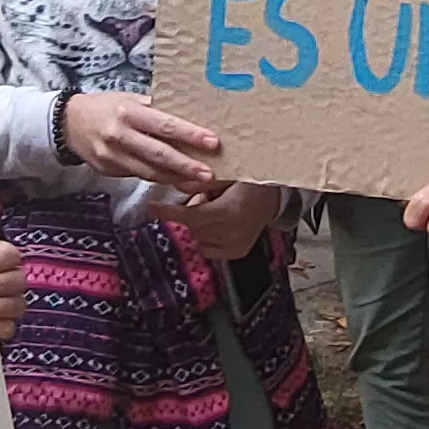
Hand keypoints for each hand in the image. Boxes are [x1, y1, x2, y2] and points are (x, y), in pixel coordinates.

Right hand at [62, 92, 221, 195]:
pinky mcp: (109, 171)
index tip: (212, 142)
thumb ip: (155, 108)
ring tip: (198, 183)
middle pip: (158, 153)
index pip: (163, 124)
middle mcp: (119, 135)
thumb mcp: (129, 98)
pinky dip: (160, 180)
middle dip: (186, 165)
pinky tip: (177, 181)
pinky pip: (139, 176)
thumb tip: (191, 116)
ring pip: (149, 172)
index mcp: (128, 112)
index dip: (189, 134)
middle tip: (209, 173)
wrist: (69, 123)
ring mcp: (112, 156)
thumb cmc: (107, 106)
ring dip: (176, 178)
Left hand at [168, 181, 282, 261]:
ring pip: (199, 237)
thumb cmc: (251, 181)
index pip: (190, 215)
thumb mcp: (227, 175)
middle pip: (193, 226)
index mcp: (229, 212)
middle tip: (204, 198)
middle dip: (191, 212)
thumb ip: (202, 183)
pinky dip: (207, 236)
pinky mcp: (237, 252)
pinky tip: (219, 224)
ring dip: (199, 224)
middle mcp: (232, 233)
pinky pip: (208, 248)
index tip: (152, 207)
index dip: (168, 212)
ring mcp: (235, 246)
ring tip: (216, 209)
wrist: (276, 197)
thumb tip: (175, 184)